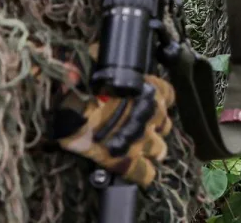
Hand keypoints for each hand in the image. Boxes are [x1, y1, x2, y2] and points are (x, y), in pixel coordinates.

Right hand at [54, 75, 174, 186]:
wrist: (73, 110)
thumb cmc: (84, 84)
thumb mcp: (93, 68)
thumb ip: (98, 67)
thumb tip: (83, 69)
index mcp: (149, 90)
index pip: (167, 94)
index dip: (158, 98)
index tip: (148, 100)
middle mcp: (151, 115)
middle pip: (164, 123)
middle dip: (154, 126)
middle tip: (139, 128)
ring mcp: (142, 139)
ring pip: (159, 148)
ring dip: (151, 149)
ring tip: (136, 149)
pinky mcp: (128, 161)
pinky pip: (145, 172)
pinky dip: (142, 173)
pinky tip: (137, 171)